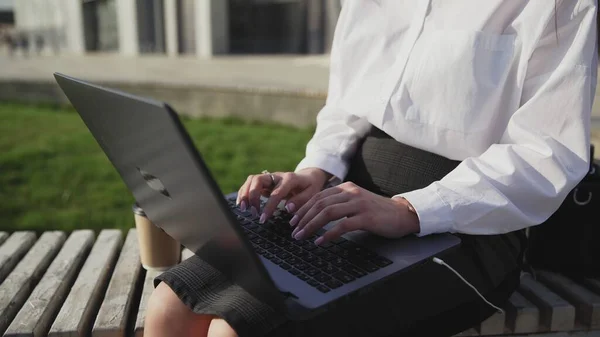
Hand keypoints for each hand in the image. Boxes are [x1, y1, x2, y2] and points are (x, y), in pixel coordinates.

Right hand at [236, 167, 330, 221]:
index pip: (276, 192)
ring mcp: (270, 177)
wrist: (309, 176)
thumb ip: (301, 201)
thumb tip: (288, 208)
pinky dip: (244, 192)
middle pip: (258, 180)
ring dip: (245, 193)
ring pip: (252, 180)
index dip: (268, 206)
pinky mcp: (265, 181)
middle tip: (251, 212)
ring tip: (243, 208)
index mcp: (290, 179)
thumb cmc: (310, 186)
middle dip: (252, 196)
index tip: (263, 218)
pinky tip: (242, 204)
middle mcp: (277, 176)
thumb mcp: (312, 193)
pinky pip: (251, 183)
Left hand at [289, 182, 419, 244]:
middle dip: (303, 218)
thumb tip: (317, 214)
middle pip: (319, 203)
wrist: (403, 214)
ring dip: (311, 225)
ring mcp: (359, 204)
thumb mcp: (356, 202)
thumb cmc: (378, 212)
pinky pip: (342, 226)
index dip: (303, 208)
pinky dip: (328, 235)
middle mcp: (351, 193)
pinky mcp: (366, 217)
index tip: (293, 219)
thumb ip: (340, 204)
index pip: (318, 196)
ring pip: (327, 213)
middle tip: (294, 230)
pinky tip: (320, 242)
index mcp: (346, 188)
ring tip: (302, 236)